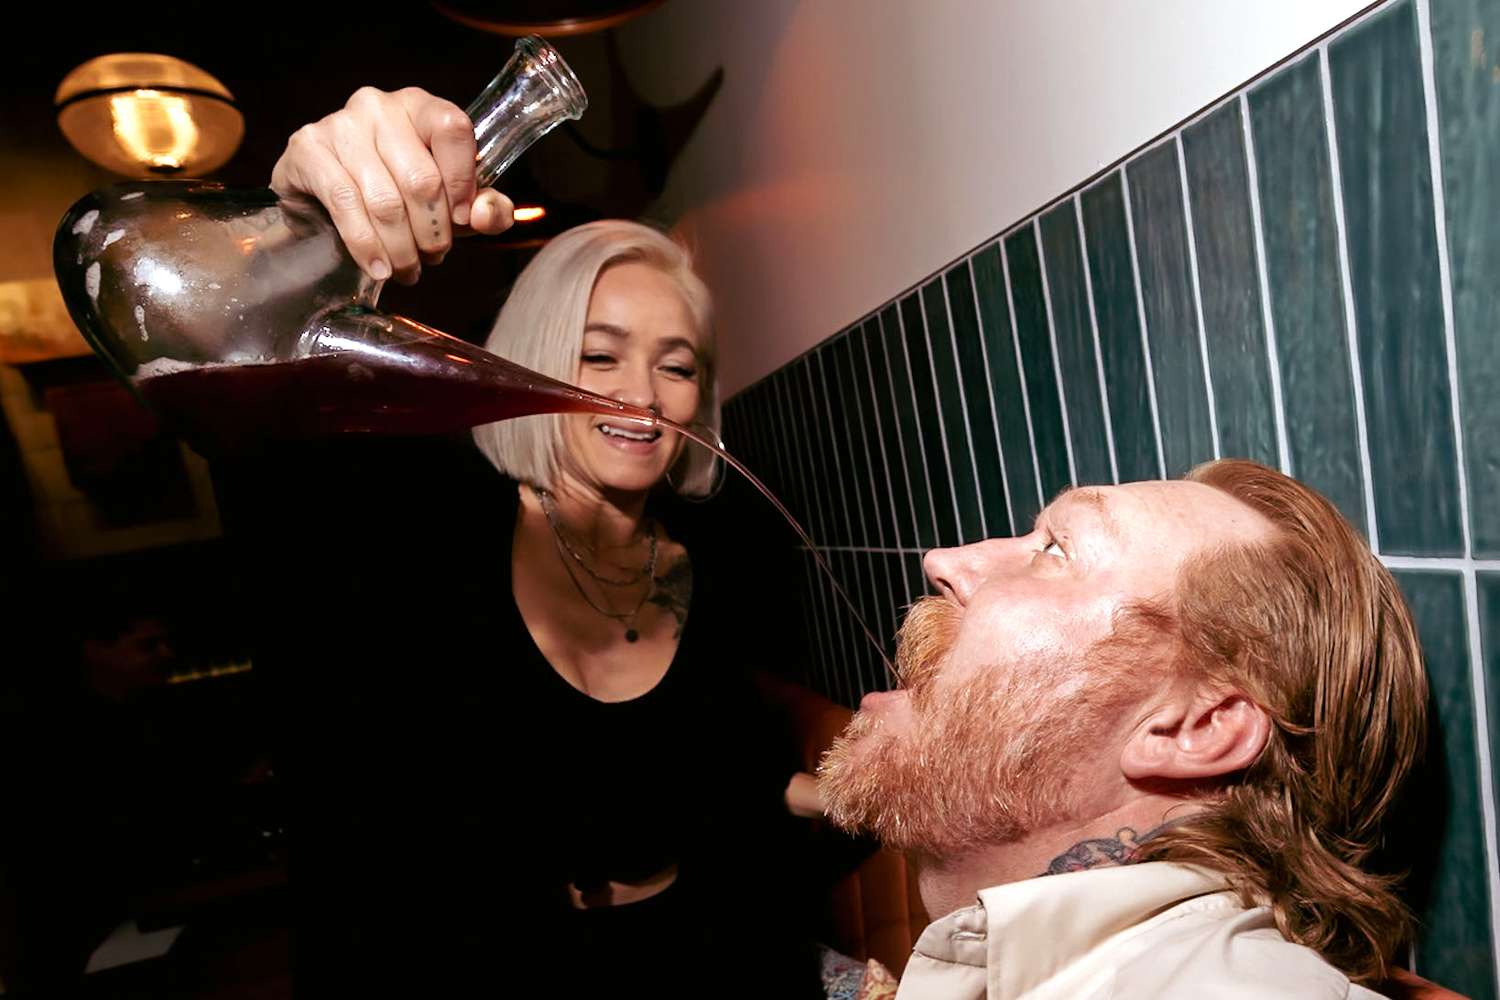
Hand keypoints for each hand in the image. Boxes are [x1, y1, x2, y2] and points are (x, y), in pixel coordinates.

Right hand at [270, 86, 514, 284]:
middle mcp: (379, 106)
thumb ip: (485, 208)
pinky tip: (378, 268)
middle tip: (432, 257)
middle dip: (432, 232)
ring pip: (384, 200)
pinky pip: (346, 205)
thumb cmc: (398, 195)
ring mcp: (340, 124)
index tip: (464, 222)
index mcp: (421, 107)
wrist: (325, 199)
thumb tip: (483, 215)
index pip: (453, 129)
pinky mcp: (308, 149)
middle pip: (420, 178)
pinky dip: (366, 245)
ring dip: (401, 249)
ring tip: (407, 270)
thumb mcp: (452, 203)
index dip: (463, 182)